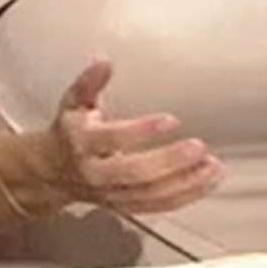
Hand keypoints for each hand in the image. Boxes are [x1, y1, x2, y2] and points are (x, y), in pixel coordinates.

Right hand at [28, 59, 222, 213]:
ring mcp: (111, 194)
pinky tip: (208, 182)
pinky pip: (158, 206)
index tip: (172, 119)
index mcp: (82, 142)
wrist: (52, 172)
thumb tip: (104, 61)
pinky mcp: (126, 206)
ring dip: (185, 182)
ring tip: (213, 166)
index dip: (142, 131)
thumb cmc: (70, 131)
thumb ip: (89, 82)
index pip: (113, 139)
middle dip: (170, 162)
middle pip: (135, 173)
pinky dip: (186, 197)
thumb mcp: (74, 102)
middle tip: (200, 147)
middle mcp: (96, 173)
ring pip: (151, 194)